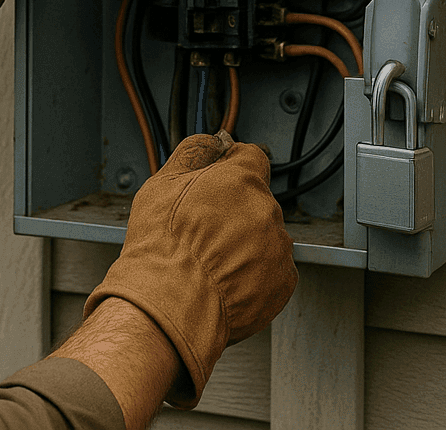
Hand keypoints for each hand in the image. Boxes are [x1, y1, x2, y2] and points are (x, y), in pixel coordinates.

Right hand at [83, 131, 296, 408]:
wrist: (170, 304)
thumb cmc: (162, 248)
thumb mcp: (162, 184)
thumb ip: (195, 152)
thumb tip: (214, 141)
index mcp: (241, 179)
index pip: (252, 157)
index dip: (233, 167)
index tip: (220, 181)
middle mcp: (267, 210)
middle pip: (256, 200)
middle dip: (235, 210)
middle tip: (203, 229)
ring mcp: (279, 248)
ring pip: (265, 235)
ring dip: (246, 242)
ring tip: (210, 260)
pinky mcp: (283, 282)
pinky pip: (272, 269)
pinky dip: (254, 273)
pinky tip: (224, 278)